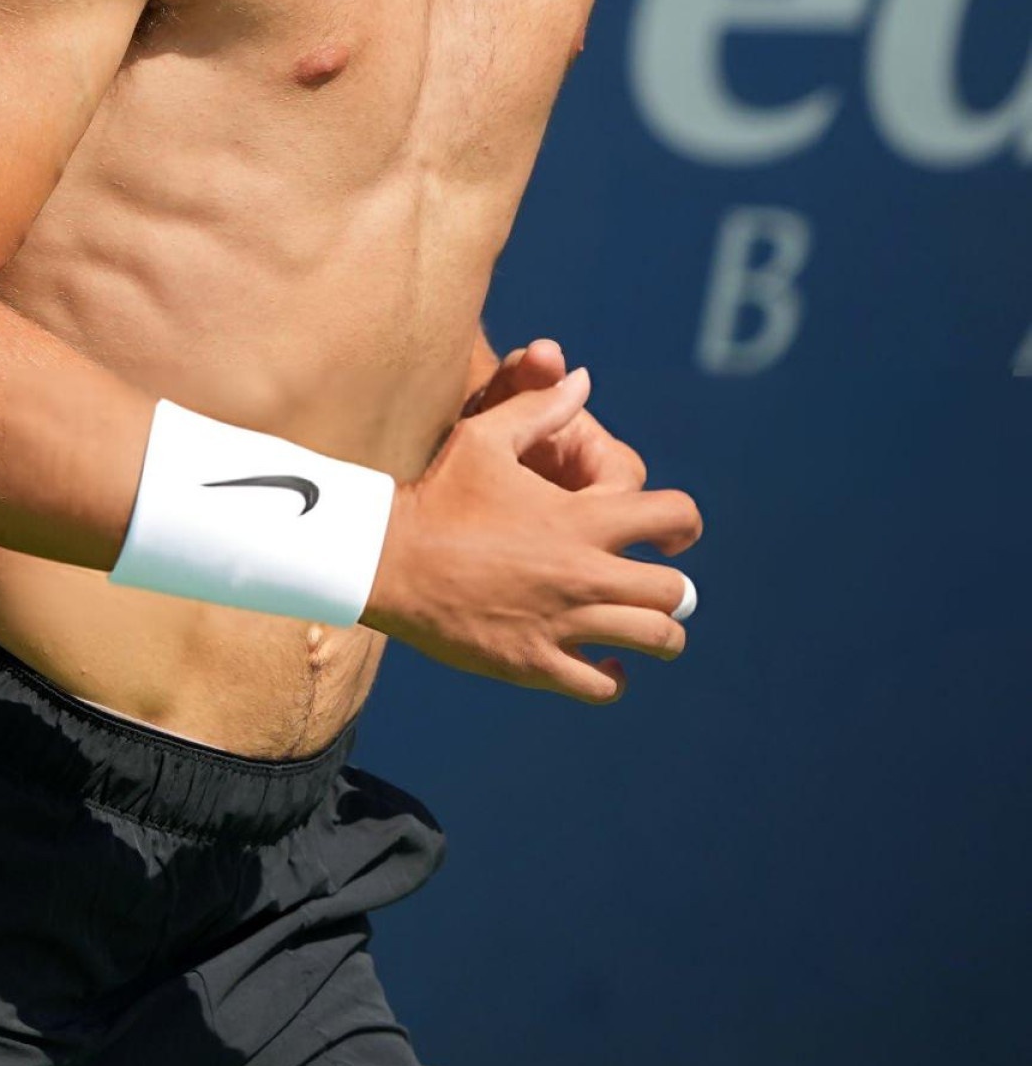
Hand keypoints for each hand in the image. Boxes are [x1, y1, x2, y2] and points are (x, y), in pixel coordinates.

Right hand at [363, 367, 701, 704]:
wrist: (386, 559)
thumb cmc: (438, 493)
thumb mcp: (485, 437)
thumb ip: (541, 408)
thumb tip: (581, 378)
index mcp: (580, 519)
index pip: (673, 518)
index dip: (680, 522)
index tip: (667, 533)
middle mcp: (582, 574)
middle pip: (673, 592)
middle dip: (672, 587)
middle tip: (653, 584)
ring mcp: (561, 624)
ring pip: (654, 641)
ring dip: (659, 635)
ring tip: (644, 628)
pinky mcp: (534, 664)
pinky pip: (603, 686)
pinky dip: (614, 677)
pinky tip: (604, 661)